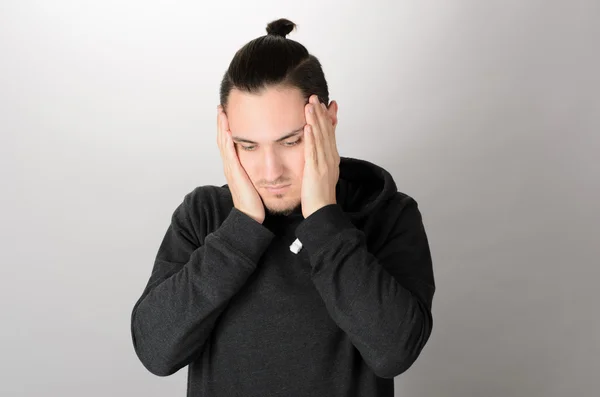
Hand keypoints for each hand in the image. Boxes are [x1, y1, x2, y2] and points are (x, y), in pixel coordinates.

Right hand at [217, 105, 264, 223]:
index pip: (228, 141)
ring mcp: (231, 169)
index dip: (226, 126)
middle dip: (221, 122)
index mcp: (235, 165)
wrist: (251, 217)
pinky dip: (228, 142)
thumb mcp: (254, 179)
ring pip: (223, 144)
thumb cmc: (254, 201)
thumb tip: (262, 159)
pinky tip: (228, 132)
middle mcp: (230, 165)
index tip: (227, 112)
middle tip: (221, 107)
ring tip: (222, 113)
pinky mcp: (235, 174)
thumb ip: (255, 168)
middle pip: (222, 138)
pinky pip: (230, 155)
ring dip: (222, 128)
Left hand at [301, 95, 339, 218]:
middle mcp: (330, 158)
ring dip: (315, 120)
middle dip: (320, 113)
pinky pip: (313, 150)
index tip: (324, 104)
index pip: (330, 133)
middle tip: (315, 97)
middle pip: (326, 131)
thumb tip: (317, 150)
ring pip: (320, 137)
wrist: (322, 211)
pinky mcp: (316, 170)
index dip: (327, 118)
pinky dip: (311, 137)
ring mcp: (324, 163)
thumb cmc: (319, 196)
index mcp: (332, 158)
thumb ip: (320, 159)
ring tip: (310, 105)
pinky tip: (308, 126)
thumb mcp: (321, 173)